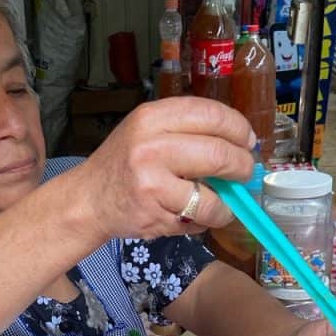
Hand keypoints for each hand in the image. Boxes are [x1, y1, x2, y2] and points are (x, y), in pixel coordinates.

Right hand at [76, 97, 255, 241]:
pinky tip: (198, 218)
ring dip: (227, 205)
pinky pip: (196, 219)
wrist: (88, 200)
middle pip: (218, 152)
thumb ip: (185, 131)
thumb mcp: (146, 131)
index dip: (238, 128)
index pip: (211, 114)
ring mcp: (151, 181)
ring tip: (226, 205)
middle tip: (245, 174)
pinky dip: (205, 221)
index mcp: (152, 117)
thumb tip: (239, 143)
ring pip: (211, 195)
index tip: (248, 141)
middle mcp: (151, 145)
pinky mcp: (153, 212)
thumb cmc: (123, 165)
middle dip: (242, 166)